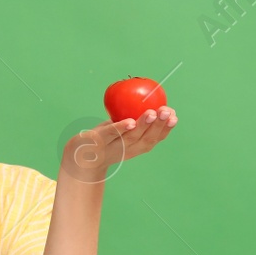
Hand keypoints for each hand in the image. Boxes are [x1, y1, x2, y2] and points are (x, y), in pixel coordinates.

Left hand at [61, 105, 177, 182]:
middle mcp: (128, 150)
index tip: (175, 116)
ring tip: (152, 113)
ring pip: (131, 138)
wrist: (80, 157)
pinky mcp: (98, 143)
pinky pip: (110, 135)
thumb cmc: (107, 139)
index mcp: (137, 146)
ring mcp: (113, 148)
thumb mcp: (123, 130)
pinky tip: (129, 122)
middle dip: (158, 125)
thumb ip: (137, 118)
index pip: (156, 138)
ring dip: (143, 124)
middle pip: (146, 138)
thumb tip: (152, 97)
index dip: (166, 128)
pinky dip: (120, 128)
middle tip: (166, 112)